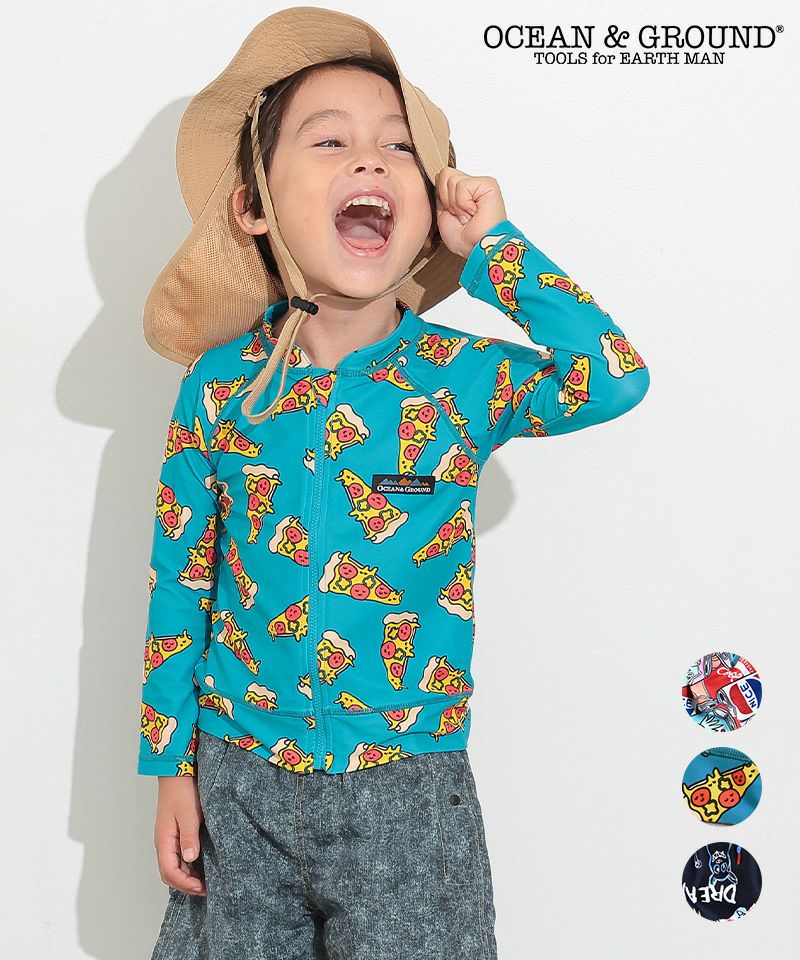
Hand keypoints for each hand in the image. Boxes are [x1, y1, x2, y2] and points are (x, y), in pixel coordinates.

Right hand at [154, 775, 207, 895]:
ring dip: (187, 876)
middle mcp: (164, 843)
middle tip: (206, 888)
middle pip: (170, 874)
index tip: (203, 887)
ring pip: (174, 866)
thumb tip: (190, 860)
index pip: (170, 873)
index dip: (186, 884)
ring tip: (205, 880)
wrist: (178, 773)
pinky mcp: (175, 833)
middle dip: (186, 885)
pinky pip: (178, 856)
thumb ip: (189, 838)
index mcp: (164, 841)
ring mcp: (168, 839)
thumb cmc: (182, 791)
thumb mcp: (189, 815)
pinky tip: (201, 865)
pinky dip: (188, 866)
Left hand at [434, 167, 507, 259]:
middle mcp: (471, 185)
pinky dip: (463, 203)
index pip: (441, 177)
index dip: (441, 196)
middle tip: (460, 215)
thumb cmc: (465, 239)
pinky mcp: (488, 183)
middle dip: (447, 199)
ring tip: (467, 215)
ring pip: (451, 179)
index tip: (452, 214)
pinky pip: (462, 185)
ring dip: (456, 204)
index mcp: (462, 192)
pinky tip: (473, 212)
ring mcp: (480, 183)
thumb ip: (439, 195)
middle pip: (444, 175)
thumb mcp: (442, 215)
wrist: (478, 248)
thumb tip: (437, 178)